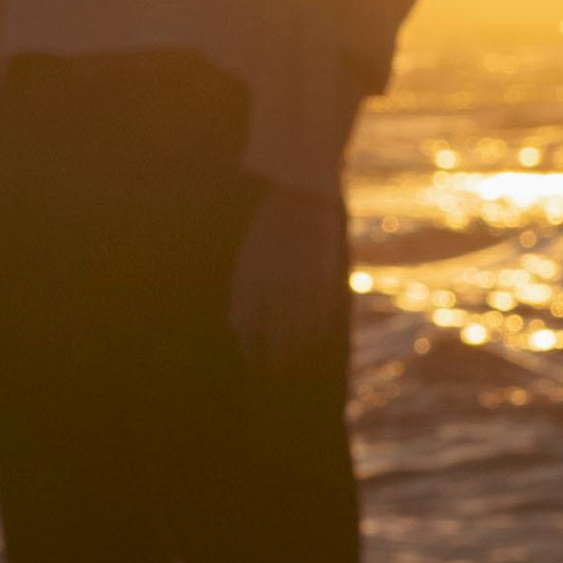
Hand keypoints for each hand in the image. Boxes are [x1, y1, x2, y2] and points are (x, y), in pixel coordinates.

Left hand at [226, 181, 346, 368]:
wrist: (301, 194)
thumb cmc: (268, 227)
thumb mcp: (248, 256)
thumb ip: (243, 293)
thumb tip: (238, 329)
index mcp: (251, 277)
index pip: (248, 326)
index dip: (249, 348)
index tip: (251, 361)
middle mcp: (275, 284)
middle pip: (273, 334)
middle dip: (271, 356)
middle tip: (270, 369)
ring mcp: (302, 282)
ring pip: (298, 330)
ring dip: (293, 349)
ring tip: (289, 359)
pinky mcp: (324, 278)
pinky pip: (320, 315)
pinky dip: (315, 331)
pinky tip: (311, 338)